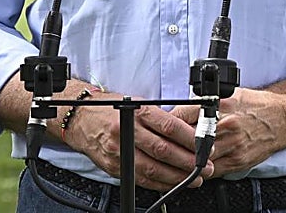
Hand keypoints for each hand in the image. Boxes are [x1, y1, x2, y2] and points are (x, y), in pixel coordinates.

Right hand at [65, 94, 213, 191]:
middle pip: (164, 150)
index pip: (169, 127)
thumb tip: (187, 130)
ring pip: (154, 168)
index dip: (190, 139)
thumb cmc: (109, 108)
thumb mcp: (135, 102)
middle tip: (205, 166)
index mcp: (136, 112)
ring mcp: (120, 151)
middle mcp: (127, 131)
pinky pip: (141, 179)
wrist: (80, 119)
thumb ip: (158, 116)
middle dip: (189, 161)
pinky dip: (160, 183)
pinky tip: (172, 183)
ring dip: (178, 176)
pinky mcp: (115, 167)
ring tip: (194, 179)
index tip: (204, 146)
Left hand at [170, 86, 285, 175]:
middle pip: (188, 139)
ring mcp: (233, 145)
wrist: (282, 117)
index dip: (167, 124)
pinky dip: (200, 171)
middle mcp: (226, 125)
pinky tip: (191, 170)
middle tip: (160, 146)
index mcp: (221, 106)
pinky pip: (213, 171)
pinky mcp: (239, 160)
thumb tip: (180, 112)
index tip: (159, 127)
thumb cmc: (256, 105)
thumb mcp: (228, 95)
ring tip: (170, 160)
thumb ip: (205, 104)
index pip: (183, 115)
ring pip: (198, 158)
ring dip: (183, 160)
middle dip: (172, 143)